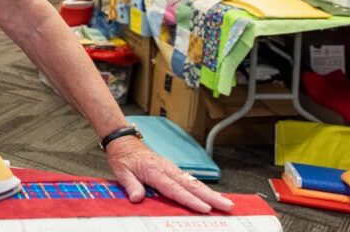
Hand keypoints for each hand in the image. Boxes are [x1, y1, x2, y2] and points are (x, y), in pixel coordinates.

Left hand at [106, 136, 233, 212]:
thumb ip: (130, 185)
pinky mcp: (173, 170)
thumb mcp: (121, 171)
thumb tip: (137, 198)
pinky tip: (212, 196)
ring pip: (194, 183)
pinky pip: (190, 180)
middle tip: (228, 206)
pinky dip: (203, 189)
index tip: (205, 208)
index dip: (191, 200)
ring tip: (226, 203)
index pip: (175, 189)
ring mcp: (172, 169)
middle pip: (192, 186)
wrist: (124, 142)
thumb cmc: (123, 158)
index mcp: (155, 171)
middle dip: (211, 197)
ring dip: (211, 193)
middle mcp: (167, 169)